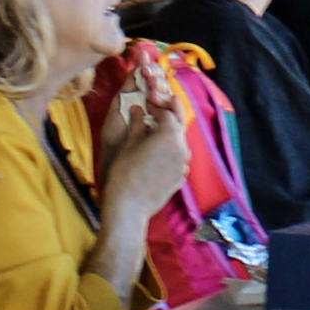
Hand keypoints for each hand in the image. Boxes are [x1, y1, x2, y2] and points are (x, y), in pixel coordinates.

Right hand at [99, 60, 190, 222]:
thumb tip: (138, 109)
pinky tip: (157, 155)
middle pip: (177, 126)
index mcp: (170, 135)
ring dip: (169, 136)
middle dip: (167, 117)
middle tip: (156, 112)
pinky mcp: (181, 177)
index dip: (157, 106)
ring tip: (154, 134)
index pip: (167, 112)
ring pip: (179, 143)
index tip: (147, 103)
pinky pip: (178, 159)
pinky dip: (170, 153)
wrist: (129, 206)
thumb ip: (138, 123)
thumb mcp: (129, 143)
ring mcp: (184, 164)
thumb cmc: (125, 172)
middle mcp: (182, 147)